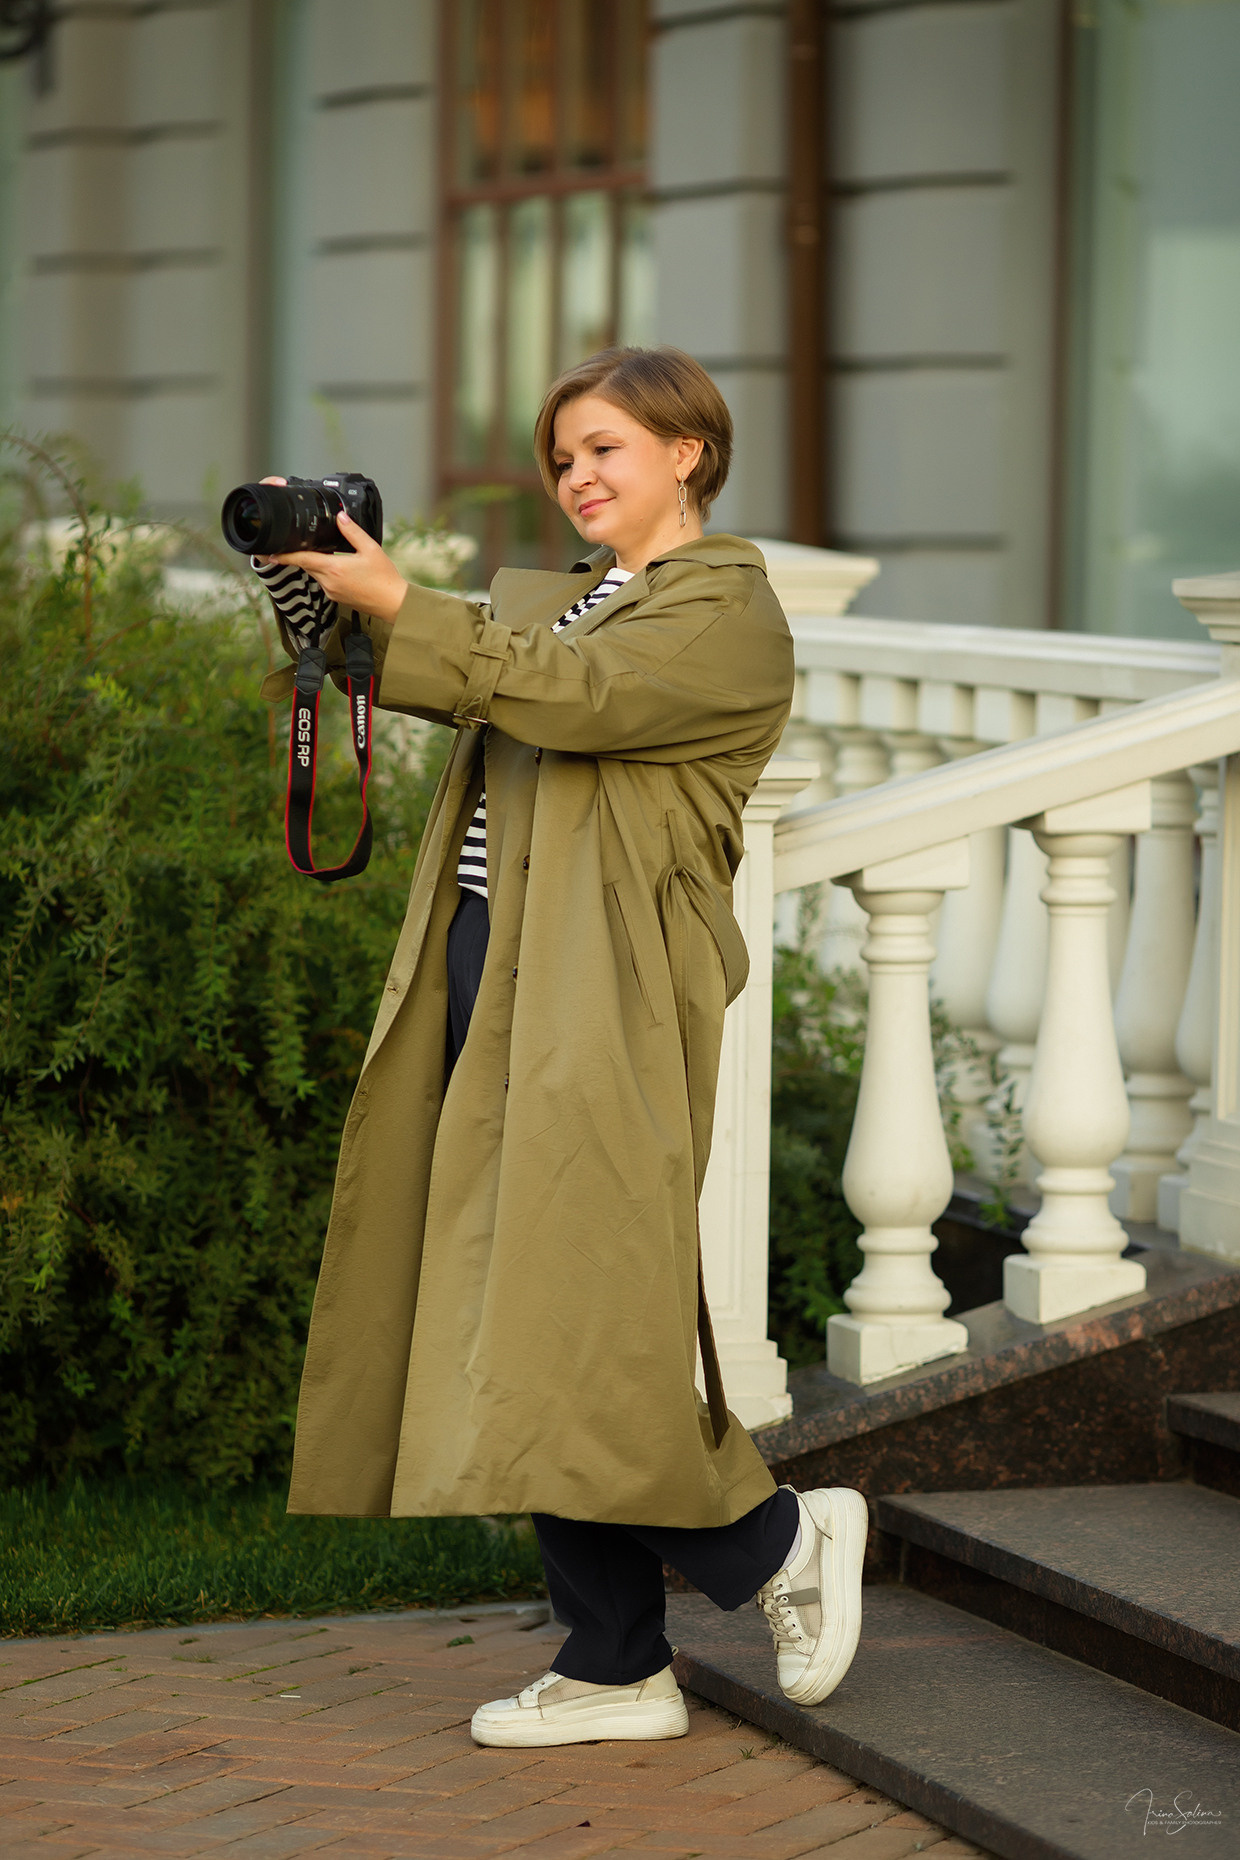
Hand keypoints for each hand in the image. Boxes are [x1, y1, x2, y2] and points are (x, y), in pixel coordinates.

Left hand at [270, 508, 408, 623]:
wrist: (393, 603)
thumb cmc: (384, 579)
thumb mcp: (370, 549)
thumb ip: (352, 532)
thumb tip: (341, 517)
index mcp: (334, 568)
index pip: (303, 559)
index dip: (285, 556)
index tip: (270, 554)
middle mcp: (329, 582)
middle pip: (307, 565)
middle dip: (300, 555)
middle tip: (293, 546)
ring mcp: (332, 592)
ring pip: (316, 574)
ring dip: (316, 563)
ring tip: (327, 554)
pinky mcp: (337, 598)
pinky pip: (325, 582)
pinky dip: (326, 573)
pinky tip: (339, 568)